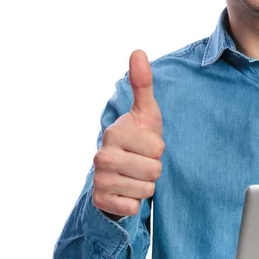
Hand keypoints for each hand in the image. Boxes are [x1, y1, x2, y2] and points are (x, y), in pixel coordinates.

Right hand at [92, 50, 164, 218]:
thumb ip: (143, 84)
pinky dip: (135, 203)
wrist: (120, 172)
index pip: (158, 149)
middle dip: (154, 170)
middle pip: (153, 171)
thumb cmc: (139, 139)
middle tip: (142, 163)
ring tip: (135, 176)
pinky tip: (126, 192)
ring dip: (146, 186)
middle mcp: (102, 156)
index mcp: (115, 133)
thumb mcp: (145, 112)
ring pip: (146, 190)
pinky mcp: (101, 201)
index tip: (146, 146)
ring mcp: (99, 180)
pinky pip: (133, 207)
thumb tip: (138, 51)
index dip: (158, 150)